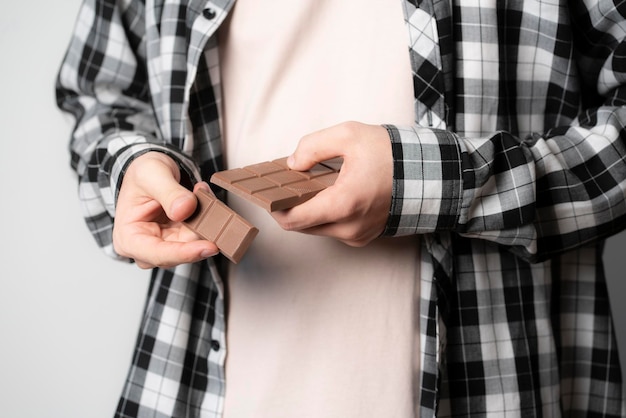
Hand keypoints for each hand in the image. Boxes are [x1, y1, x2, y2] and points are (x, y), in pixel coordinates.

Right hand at [112, 152, 217, 268]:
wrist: (152, 171)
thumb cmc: (143, 173)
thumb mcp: (152, 173)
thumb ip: (169, 192)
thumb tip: (185, 209)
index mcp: (129, 238)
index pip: (157, 254)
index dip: (185, 253)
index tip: (210, 246)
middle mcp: (145, 247)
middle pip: (179, 253)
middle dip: (200, 234)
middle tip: (217, 214)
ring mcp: (164, 244)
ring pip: (192, 245)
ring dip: (205, 223)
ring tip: (204, 194)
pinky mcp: (180, 239)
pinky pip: (198, 235)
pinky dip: (206, 219)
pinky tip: (206, 199)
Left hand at [271, 121, 392, 246]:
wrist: (427, 173)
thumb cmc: (391, 154)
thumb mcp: (348, 135)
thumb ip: (312, 147)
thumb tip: (292, 164)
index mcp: (343, 205)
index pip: (293, 220)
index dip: (274, 209)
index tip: (266, 196)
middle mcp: (349, 227)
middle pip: (302, 226)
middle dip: (291, 207)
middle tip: (286, 185)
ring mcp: (357, 235)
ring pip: (318, 229)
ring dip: (309, 211)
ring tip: (309, 187)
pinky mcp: (364, 236)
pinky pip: (334, 229)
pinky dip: (326, 215)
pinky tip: (329, 194)